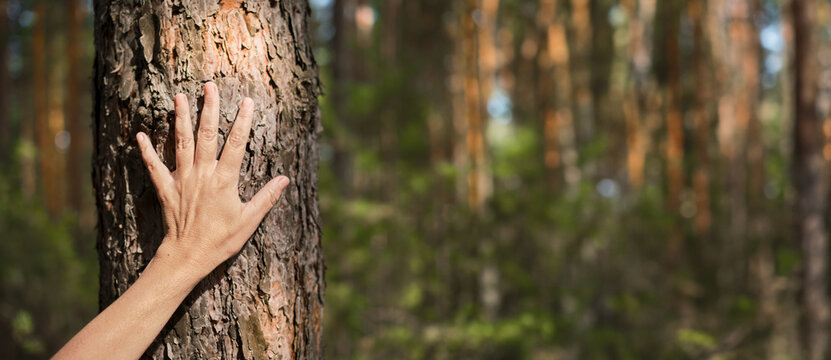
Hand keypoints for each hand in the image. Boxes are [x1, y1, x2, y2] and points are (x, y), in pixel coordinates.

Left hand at [136, 82, 288, 278]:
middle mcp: (203, 174)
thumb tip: (285, 179)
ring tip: (180, 96)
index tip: (247, 102)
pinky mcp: (166, 189)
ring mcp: (182, 179)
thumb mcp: (249, 221)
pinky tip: (141, 135)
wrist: (188, 256)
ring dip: (181, 118)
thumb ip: (266, 198)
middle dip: (209, 108)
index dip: (243, 121)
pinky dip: (146, 151)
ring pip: (181, 142)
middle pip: (207, 134)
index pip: (237, 143)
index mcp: (225, 180)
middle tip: (210, 86)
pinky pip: (154, 166)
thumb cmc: (221, 241)